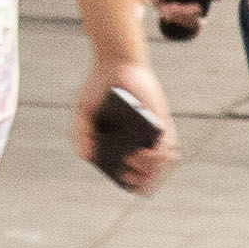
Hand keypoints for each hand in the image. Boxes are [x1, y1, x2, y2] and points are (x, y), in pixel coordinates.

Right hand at [81, 56, 177, 188]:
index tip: (123, 180)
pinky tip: (145, 151)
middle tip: (127, 174)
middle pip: (147, 171)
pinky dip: (159, 153)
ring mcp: (151, 132)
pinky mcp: (161, 121)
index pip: (131, 173)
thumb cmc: (98, 89)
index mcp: (119, 144)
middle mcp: (138, 141)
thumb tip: (86, 157)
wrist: (115, 64)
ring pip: (161, 162)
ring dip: (150, 169)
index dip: (131, 183)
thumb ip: (81, 134)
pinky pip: (168, 143)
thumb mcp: (84, 113)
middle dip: (141, 179)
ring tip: (134, 159)